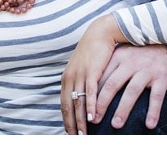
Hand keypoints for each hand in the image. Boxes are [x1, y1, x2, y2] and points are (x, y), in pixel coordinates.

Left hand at [61, 15, 123, 134]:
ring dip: (81, 120)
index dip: (66, 120)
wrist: (102, 32)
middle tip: (76, 138)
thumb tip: (84, 97)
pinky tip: (93, 117)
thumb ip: (83, 82)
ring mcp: (79, 75)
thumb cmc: (96, 50)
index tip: (70, 133)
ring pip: (78, 103)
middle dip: (71, 125)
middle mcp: (70, 78)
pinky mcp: (91, 71)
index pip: (64, 105)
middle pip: (68, 107)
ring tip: (85, 134)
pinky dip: (90, 106)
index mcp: (67, 78)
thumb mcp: (86, 68)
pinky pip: (89, 93)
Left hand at [93, 43, 166, 130]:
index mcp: (120, 56)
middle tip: (94, 120)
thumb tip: (89, 91)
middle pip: (113, 84)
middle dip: (102, 104)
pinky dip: (153, 111)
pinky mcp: (163, 77)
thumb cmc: (143, 56)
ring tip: (116, 125)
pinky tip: (149, 124)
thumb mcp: (125, 56)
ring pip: (132, 91)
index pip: (102, 77)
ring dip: (123, 109)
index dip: (92, 95)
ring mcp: (148, 69)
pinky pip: (156, 97)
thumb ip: (110, 68)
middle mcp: (132, 62)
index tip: (85, 111)